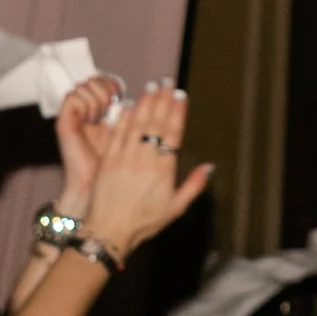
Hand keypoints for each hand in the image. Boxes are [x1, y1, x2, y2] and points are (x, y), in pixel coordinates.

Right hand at [51, 74, 126, 213]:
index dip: (114, 83)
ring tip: (103, 112)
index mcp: (102, 113)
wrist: (96, 187)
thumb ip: (139, 117)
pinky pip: (72, 97)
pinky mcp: (65, 122)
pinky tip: (92, 117)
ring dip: (98, 95)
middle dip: (108, 86)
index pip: (104, 81)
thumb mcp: (132, 137)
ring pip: (84, 85)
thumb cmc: (116, 168)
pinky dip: (85, 102)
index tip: (123, 96)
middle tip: (115, 100)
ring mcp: (75, 115)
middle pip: (95, 79)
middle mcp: (87, 111)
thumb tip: (154, 95)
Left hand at [78, 81, 210, 260]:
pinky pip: (116, 134)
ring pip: (136, 124)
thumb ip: (193, 186)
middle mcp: (144, 161)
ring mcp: (124, 159)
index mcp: (163, 171)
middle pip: (155, 124)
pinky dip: (122, 117)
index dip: (177, 112)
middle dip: (162, 100)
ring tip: (151, 87)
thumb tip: (210, 167)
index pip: (172, 134)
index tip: (180, 96)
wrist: (108, 232)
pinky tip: (127, 104)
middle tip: (166, 83)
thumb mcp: (175, 208)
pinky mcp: (106, 161)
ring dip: (144, 103)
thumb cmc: (142, 222)